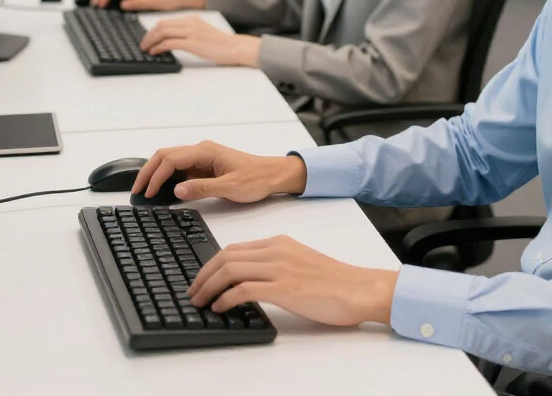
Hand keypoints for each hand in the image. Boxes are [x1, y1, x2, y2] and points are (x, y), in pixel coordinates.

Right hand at [133, 141, 306, 203]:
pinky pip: (180, 170)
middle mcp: (202, 151)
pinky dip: (167, 178)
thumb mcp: (230, 187)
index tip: (147, 192)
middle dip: (149, 172)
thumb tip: (177, 189)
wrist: (273, 175)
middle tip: (136, 191)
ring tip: (144, 191)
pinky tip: (161, 191)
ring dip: (156, 174)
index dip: (156, 176)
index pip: (171, 159)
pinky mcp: (204, 167)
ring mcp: (202, 158)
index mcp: (206, 151)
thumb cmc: (256, 178)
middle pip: (165, 156)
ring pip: (170, 161)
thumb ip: (203, 188)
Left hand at [141, 16, 260, 65]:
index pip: (166, 21)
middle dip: (148, 35)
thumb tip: (173, 41)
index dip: (153, 30)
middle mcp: (190, 22)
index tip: (148, 39)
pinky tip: (155, 52)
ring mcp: (191, 32)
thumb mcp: (203, 34)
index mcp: (192, 19)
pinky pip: (170, 42)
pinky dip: (159, 47)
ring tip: (146, 49)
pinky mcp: (193, 43)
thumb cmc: (222, 45)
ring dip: (151, 41)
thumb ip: (189, 34)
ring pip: (163, 32)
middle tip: (143, 45)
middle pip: (161, 25)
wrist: (236, 47)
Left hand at [188, 235, 398, 324]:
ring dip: (209, 286)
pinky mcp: (285, 287)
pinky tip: (220, 308)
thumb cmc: (334, 281)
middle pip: (226, 256)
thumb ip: (276, 265)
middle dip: (203, 274)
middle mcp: (276, 250)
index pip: (234, 248)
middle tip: (192, 291)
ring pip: (231, 269)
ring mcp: (280, 268)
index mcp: (279, 242)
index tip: (201, 278)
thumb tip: (250, 281)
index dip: (211, 263)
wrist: (359, 288)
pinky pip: (244, 289)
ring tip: (200, 301)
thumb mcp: (300, 263)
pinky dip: (226, 298)